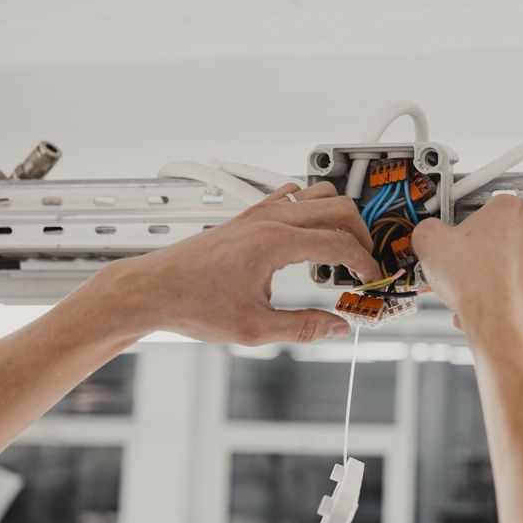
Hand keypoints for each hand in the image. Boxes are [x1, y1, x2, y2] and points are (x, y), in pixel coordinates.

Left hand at [92, 182, 381, 344]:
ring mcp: (259, 212)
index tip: (371, 279)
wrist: (151, 290)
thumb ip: (302, 328)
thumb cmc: (191, 304)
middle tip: (365, 264)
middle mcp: (269, 219)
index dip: (364, 263)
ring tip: (344, 249)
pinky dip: (314, 210)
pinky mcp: (249, 215)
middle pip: (339, 208)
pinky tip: (312, 237)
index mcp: (274, 243)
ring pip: (319, 194)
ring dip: (340, 217)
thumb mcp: (253, 329)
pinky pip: (294, 197)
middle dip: (361, 235)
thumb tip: (338, 326)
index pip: (340, 242)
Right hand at [412, 195, 522, 331]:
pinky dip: (501, 293)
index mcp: (510, 210)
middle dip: (477, 248)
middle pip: (498, 234)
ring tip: (468, 286)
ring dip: (488, 272)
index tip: (452, 232)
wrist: (498, 324)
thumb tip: (426, 232)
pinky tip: (482, 301)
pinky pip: (517, 286)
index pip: (483, 205)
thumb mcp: (430, 242)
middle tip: (457, 261)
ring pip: (508, 261)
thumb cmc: (475, 284)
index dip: (462, 221)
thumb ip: (427, 228)